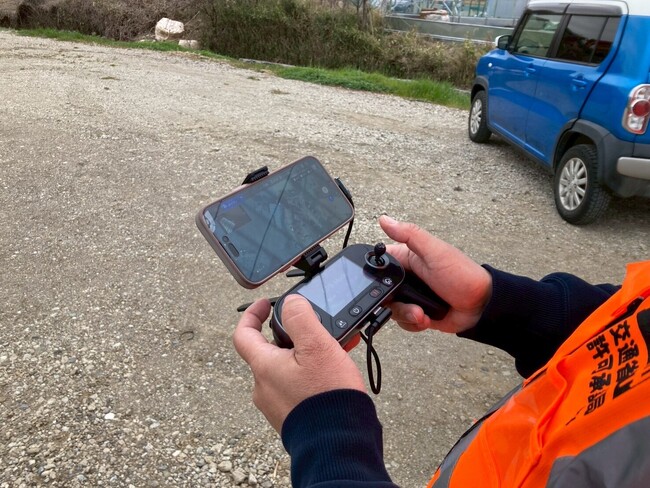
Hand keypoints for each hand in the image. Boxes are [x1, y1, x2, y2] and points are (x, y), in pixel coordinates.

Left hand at [233, 295, 366, 432]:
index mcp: (264, 367)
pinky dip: (310, 376)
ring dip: (305, 357)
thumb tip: (289, 303)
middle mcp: (264, 387)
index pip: (243, 334)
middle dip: (292, 338)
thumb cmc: (327, 396)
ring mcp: (276, 405)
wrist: (338, 443)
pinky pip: (295, 387)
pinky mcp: (291, 417)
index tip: (266, 304)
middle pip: (269, 351)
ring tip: (333, 353)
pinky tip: (332, 374)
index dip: (252, 314)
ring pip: (286, 369)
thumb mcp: (316, 345)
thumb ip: (300, 317)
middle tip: (316, 332)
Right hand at [379, 215, 491, 333]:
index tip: (381, 283)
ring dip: (406, 314)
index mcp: (408, 258)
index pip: (380, 263)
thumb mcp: (435, 251)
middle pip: (381, 290)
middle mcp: (408, 278)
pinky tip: (425, 319)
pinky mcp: (418, 312)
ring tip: (421, 313)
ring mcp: (412, 296)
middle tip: (408, 302)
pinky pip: (403, 321)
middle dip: (393, 301)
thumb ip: (410, 235)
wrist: (481, 307)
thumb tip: (385, 220)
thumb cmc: (463, 275)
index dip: (374, 273)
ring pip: (391, 309)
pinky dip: (413, 323)